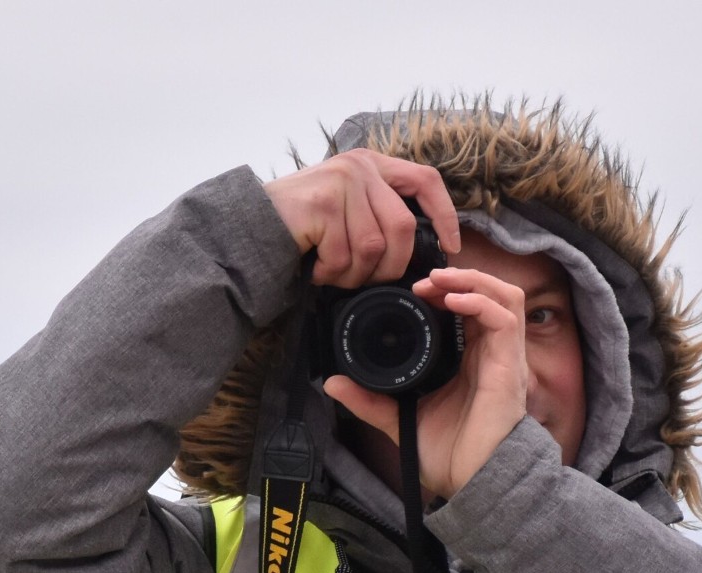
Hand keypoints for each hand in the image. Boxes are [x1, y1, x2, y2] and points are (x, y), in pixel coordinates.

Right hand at [264, 150, 460, 286]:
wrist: (250, 227)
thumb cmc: (303, 227)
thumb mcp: (348, 208)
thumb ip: (380, 212)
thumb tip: (423, 246)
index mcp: (372, 165)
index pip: (425, 181)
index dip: (444, 216)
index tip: (451, 247)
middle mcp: (359, 167)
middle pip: (402, 228)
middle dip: (390, 267)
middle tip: (365, 279)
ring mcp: (341, 183)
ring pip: (373, 248)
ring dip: (354, 274)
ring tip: (332, 272)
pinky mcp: (323, 205)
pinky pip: (344, 256)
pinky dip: (331, 274)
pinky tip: (316, 269)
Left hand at [323, 267, 528, 498]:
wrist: (473, 484)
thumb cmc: (450, 457)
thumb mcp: (400, 420)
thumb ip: (370, 400)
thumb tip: (333, 382)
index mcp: (471, 361)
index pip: (470, 309)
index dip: (448, 290)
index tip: (415, 291)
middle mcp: (491, 355)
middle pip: (490, 293)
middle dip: (457, 277)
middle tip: (424, 280)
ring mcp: (504, 358)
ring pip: (504, 296)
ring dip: (472, 280)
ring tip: (439, 281)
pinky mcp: (509, 366)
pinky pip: (505, 319)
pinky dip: (480, 301)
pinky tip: (453, 300)